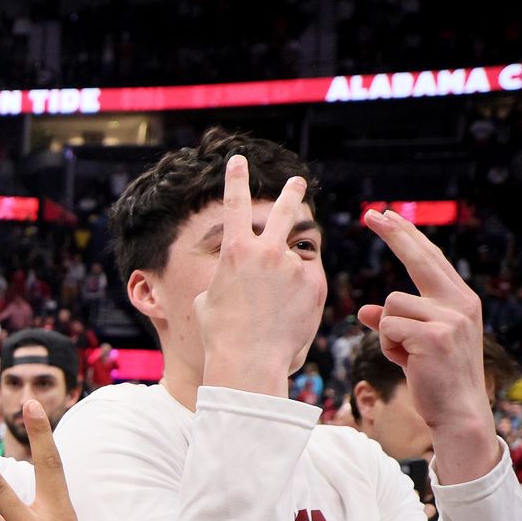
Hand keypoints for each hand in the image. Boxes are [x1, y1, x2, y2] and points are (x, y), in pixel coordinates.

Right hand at [193, 156, 324, 396]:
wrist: (249, 360)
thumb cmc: (220, 336)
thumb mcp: (207, 301)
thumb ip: (225, 279)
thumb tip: (235, 279)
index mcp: (234, 252)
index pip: (233, 205)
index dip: (235, 179)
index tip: (237, 160)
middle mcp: (265, 251)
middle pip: (283, 211)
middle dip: (291, 193)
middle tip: (297, 182)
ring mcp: (292, 265)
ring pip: (295, 259)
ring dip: (289, 276)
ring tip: (280, 301)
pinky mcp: (314, 282)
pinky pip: (309, 280)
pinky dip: (302, 294)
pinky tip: (291, 315)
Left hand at [357, 210, 494, 467]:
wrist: (457, 412)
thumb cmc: (434, 378)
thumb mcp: (412, 344)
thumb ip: (392, 323)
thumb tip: (366, 310)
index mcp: (459, 300)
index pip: (429, 259)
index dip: (406, 236)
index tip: (386, 216)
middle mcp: (460, 303)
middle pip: (420, 259)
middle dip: (395, 234)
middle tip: (373, 213)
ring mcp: (451, 318)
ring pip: (391, 304)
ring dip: (387, 333)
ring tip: (407, 355)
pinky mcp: (435, 335)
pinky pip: (388, 326)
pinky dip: (388, 346)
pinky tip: (408, 362)